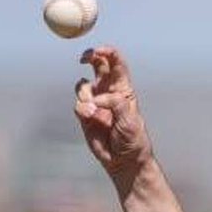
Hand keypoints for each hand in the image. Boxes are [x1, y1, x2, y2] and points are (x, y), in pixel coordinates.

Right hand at [74, 45, 152, 182]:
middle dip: (89, 56)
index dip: (108, 52)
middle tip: (84, 58)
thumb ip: (116, 104)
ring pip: (82, 86)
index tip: (100, 51)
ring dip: (86, 96)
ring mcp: (95, 103)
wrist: (124, 160)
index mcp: (123, 89)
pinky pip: (78, 104)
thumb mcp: (130, 119)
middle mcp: (108, 92)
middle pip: (96, 65)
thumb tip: (98, 99)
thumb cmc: (133, 139)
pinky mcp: (85, 115)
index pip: (116, 63)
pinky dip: (83, 109)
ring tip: (96, 113)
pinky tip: (91, 118)